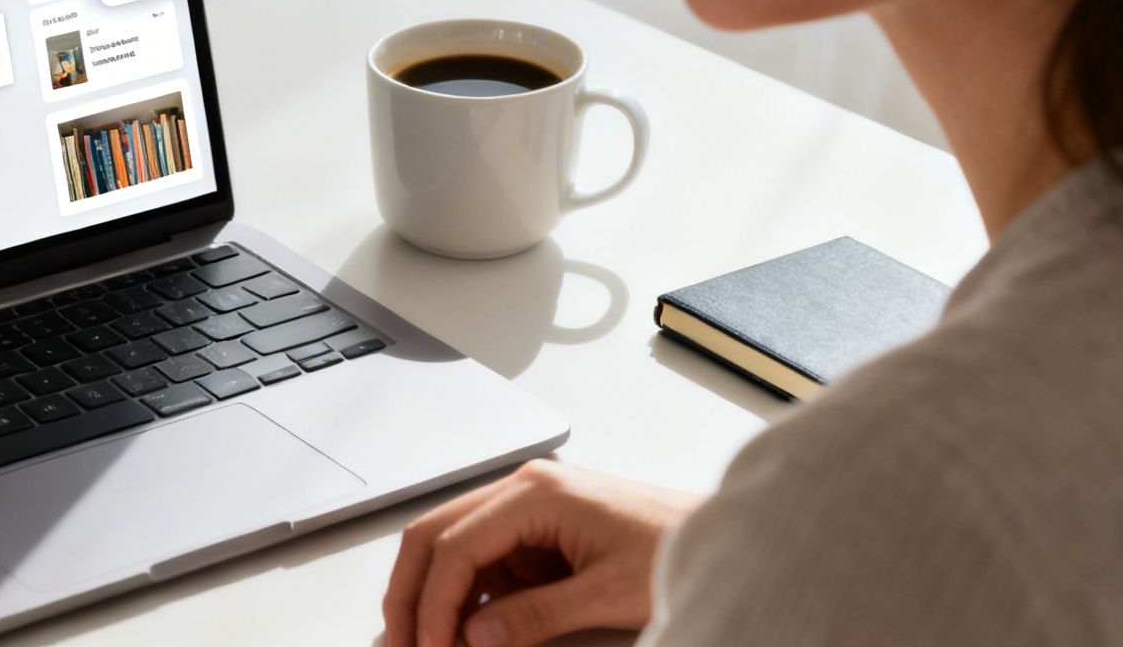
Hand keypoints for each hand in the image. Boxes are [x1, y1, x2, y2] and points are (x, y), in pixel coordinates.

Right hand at [382, 459, 700, 646]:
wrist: (718, 536)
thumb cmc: (675, 547)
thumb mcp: (607, 592)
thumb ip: (536, 615)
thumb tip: (474, 637)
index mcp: (537, 493)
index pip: (456, 545)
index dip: (432, 602)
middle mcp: (522, 491)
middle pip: (435, 535)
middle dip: (412, 593)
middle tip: (404, 645)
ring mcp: (525, 510)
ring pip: (450, 548)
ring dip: (433, 596)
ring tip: (429, 645)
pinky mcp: (535, 534)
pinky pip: (482, 564)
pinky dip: (464, 599)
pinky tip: (463, 633)